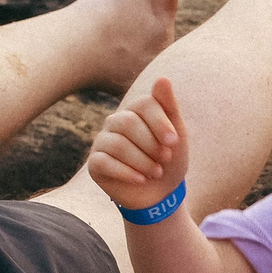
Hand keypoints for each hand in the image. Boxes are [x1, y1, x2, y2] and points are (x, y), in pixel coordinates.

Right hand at [86, 76, 190, 215]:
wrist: (160, 194)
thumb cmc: (169, 160)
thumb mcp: (176, 135)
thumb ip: (169, 107)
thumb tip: (162, 78)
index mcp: (136, 110)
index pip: (144, 104)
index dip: (160, 122)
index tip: (174, 142)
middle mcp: (116, 122)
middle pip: (128, 123)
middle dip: (151, 144)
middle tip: (165, 159)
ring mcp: (103, 141)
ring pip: (118, 145)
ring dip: (142, 161)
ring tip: (156, 172)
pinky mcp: (95, 163)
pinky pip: (105, 162)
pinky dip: (127, 173)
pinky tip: (141, 180)